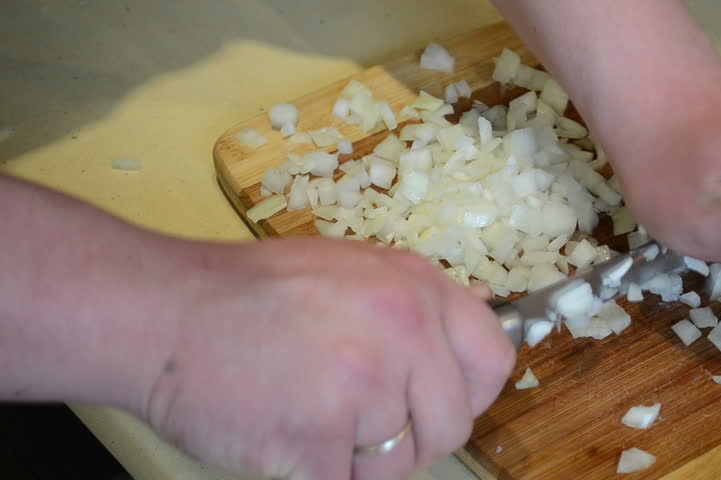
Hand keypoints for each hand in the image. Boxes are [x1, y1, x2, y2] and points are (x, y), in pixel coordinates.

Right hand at [140, 237, 514, 479]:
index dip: (468, 391)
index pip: (493, 358)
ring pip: (398, 465)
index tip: (434, 402)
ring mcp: (363, 382)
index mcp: (415, 286)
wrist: (163, 309)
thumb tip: (460, 348)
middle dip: (408, 436)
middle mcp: (402, 328)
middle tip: (354, 418)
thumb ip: (411, 308)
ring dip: (356, 459)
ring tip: (308, 415)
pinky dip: (316, 472)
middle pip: (450, 425)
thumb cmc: (250, 293)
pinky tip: (284, 433)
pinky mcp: (319, 436)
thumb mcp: (350, 270)